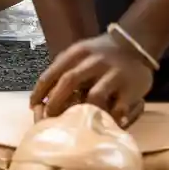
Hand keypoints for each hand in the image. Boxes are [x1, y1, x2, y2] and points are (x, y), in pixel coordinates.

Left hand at [30, 31, 154, 127]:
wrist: (135, 44)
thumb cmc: (100, 54)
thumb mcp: (80, 54)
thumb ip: (64, 69)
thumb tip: (42, 96)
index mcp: (78, 53)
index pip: (54, 72)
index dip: (40, 90)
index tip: (33, 105)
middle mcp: (94, 61)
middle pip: (69, 81)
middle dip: (56, 102)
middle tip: (49, 118)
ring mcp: (114, 74)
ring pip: (94, 96)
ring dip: (82, 111)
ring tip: (75, 124)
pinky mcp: (131, 88)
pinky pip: (119, 108)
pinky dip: (109, 118)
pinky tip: (102, 125)